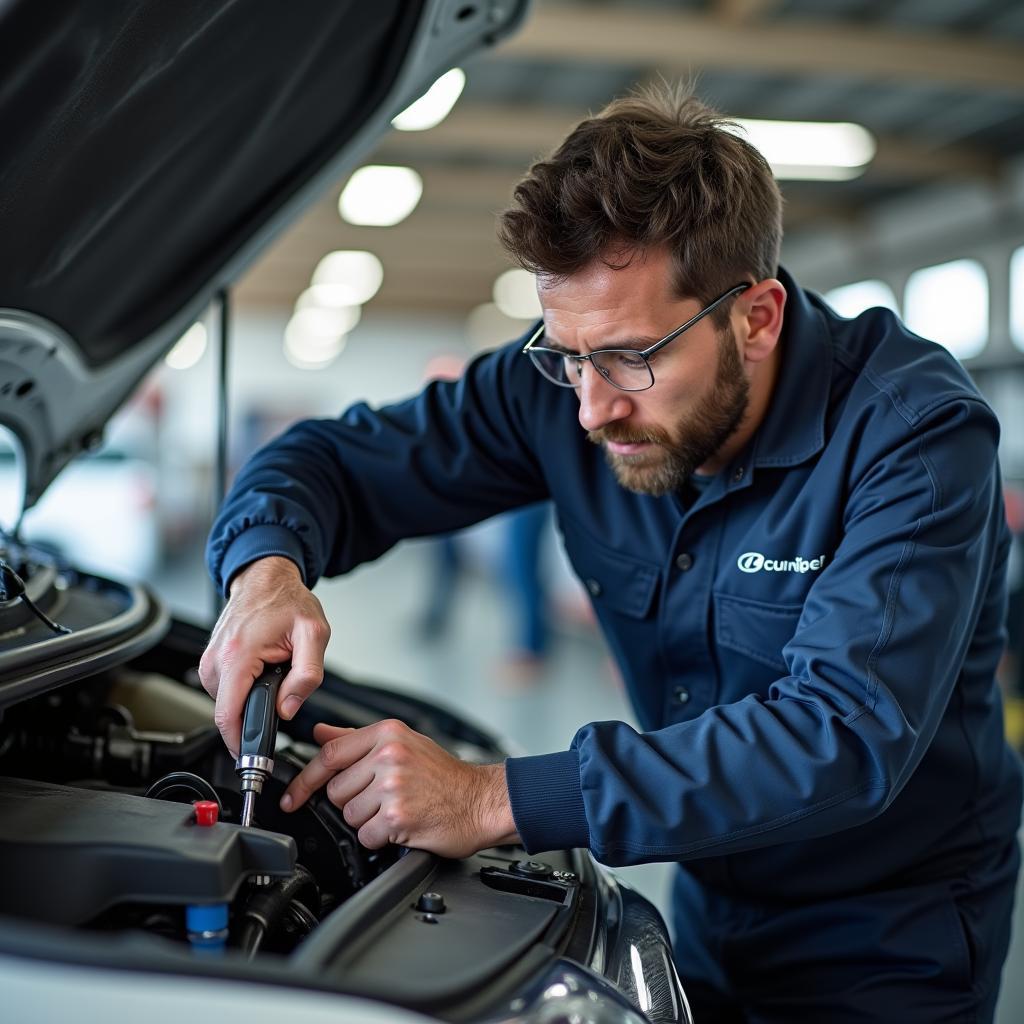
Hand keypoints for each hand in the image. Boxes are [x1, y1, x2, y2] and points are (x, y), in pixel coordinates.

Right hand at [198, 556, 330, 755]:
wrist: (267, 578)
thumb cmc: (288, 601)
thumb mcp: (315, 634)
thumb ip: (307, 676)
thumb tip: (287, 710)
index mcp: (238, 654)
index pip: (228, 715)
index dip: (240, 743)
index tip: (253, 761)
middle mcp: (216, 659)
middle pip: (227, 712)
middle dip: (253, 718)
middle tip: (280, 700)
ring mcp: (209, 660)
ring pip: (226, 703)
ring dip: (249, 700)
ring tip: (272, 675)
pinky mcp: (210, 661)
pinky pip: (224, 691)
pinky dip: (243, 689)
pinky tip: (259, 672)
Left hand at [280, 720, 519, 857]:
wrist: (481, 801)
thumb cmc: (445, 776)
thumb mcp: (403, 743)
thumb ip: (356, 739)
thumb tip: (322, 733)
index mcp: (388, 734)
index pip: (330, 755)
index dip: (306, 779)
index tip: (293, 797)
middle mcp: (389, 755)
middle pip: (336, 790)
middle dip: (353, 802)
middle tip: (381, 799)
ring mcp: (394, 785)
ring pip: (349, 815)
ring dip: (367, 821)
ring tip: (395, 810)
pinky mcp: (399, 815)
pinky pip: (366, 835)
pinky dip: (380, 837)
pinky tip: (401, 826)